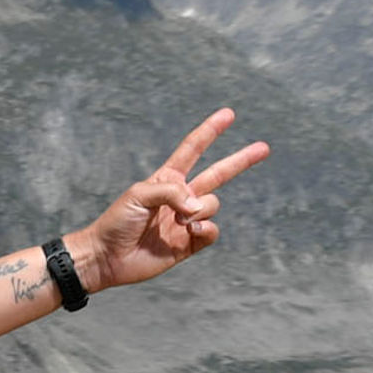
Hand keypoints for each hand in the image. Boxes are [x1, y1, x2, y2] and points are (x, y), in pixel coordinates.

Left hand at [70, 111, 268, 293]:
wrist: (107, 258)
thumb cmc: (117, 221)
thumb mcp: (139, 195)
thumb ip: (171, 192)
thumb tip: (197, 207)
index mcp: (167, 178)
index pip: (193, 149)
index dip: (211, 131)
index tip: (229, 114)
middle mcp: (181, 197)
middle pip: (219, 174)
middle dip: (241, 160)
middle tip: (265, 147)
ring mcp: (187, 220)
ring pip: (213, 204)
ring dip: (200, 209)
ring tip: (178, 220)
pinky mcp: (190, 243)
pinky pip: (212, 230)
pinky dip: (205, 228)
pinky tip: (189, 231)